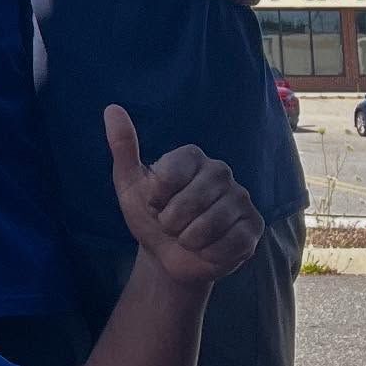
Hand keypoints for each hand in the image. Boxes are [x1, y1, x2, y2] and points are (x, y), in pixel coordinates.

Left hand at [106, 106, 262, 285]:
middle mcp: (221, 172)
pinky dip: (209, 253)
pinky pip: (229, 244)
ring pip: (208, 225)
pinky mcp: (253, 227)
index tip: (154, 202)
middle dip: (170, 222)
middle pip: (189, 202)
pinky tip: (207, 248)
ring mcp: (241, 199)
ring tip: (187, 236)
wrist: (166, 256)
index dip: (155, 197)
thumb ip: (123, 147)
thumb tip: (112, 109)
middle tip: (171, 224)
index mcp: (192, 157)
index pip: (169, 174)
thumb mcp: (129, 184)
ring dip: (188, 239)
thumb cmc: (150, 216)